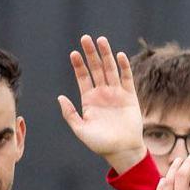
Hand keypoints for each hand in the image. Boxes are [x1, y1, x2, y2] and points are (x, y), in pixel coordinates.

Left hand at [57, 35, 146, 172]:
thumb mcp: (80, 130)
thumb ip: (70, 114)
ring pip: (110, 69)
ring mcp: (116, 94)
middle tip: (85, 38)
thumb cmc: (100, 144)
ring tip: (101, 40)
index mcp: (89, 100)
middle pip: (96, 69)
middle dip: (91, 54)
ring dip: (106, 55)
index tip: (74, 53)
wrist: (122, 151)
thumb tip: (60, 97)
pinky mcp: (130, 97)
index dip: (79, 65)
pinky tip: (119, 55)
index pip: (83, 77)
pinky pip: (126, 78)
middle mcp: (102, 94)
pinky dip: (123, 67)